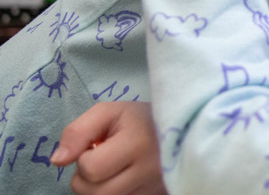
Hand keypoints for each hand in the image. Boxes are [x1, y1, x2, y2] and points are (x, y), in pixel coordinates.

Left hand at [50, 101, 166, 194]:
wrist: (181, 127)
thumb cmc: (140, 118)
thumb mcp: (109, 112)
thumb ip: (77, 132)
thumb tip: (57, 161)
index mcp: (137, 144)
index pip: (91, 168)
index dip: (84, 157)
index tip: (97, 145)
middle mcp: (148, 171)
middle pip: (96, 192)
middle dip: (86, 178)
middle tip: (99, 159)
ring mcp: (153, 187)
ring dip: (98, 189)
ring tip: (110, 170)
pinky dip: (113, 193)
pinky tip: (120, 178)